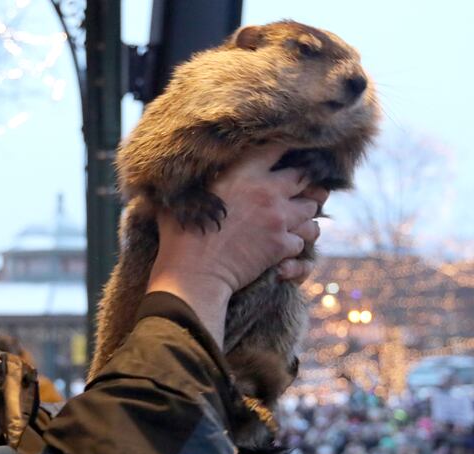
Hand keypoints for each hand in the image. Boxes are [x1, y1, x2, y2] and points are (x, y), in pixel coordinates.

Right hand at [147, 143, 323, 342]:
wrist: (193, 274)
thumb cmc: (180, 238)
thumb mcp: (181, 198)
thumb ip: (189, 183)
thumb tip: (174, 173)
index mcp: (243, 172)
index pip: (278, 147)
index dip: (287, 149)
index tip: (285, 156)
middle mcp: (267, 190)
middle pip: (305, 178)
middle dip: (304, 184)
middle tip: (297, 193)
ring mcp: (279, 218)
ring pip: (312, 210)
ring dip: (304, 216)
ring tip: (293, 222)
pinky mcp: (282, 245)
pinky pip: (303, 241)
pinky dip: (296, 245)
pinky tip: (283, 248)